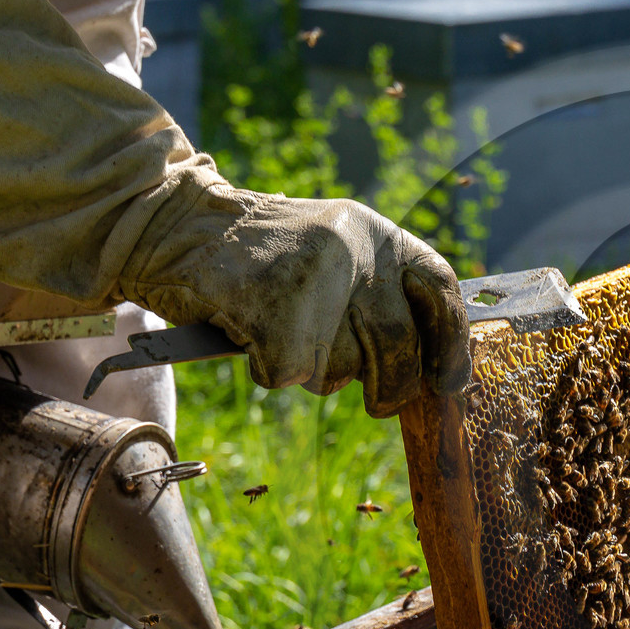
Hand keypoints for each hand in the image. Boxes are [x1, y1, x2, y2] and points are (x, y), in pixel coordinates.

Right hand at [118, 179, 470, 416]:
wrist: (175, 225)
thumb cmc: (264, 260)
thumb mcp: (336, 256)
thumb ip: (381, 297)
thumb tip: (436, 370)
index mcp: (376, 233)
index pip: (440, 288)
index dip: (454, 342)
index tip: (450, 382)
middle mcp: (350, 246)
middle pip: (398, 342)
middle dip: (393, 385)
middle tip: (379, 403)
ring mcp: (309, 274)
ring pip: (340, 367)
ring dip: (314, 370)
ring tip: (281, 332)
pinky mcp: (268, 305)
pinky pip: (291, 375)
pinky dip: (268, 370)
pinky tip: (249, 336)